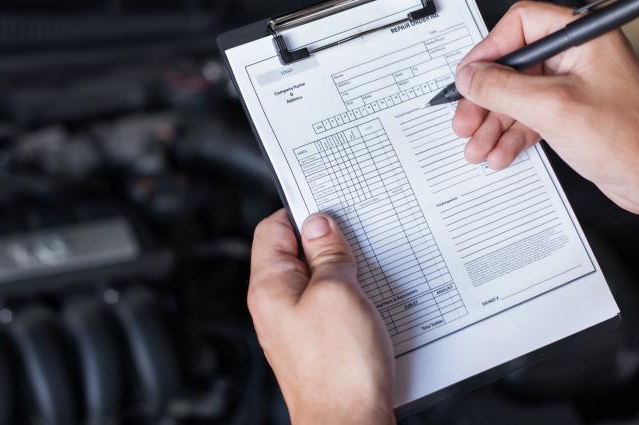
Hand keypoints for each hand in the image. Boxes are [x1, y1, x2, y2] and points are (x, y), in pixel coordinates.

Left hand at [249, 210, 394, 424]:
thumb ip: (328, 253)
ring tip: (365, 274)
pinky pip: (330, 306)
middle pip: (295, 253)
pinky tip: (370, 302)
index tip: (331, 209)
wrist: (349, 424)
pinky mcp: (317, 343)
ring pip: (317, 280)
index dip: (301, 212)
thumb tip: (320, 224)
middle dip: (327, 243)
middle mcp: (276, 306)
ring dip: (342, 272)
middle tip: (355, 241)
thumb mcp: (338, 293)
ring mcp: (296, 326)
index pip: (272, 228)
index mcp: (269, 287)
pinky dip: (349, 297)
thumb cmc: (338, 371)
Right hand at [453, 1, 638, 224]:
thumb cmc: (628, 140)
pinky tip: (499, 151)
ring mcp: (571, 86)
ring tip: (478, 144)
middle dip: (485, 98)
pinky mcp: (567, 112)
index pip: (521, 25)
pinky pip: (527, 117)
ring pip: (515, 96)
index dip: (489, 50)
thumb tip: (470, 77)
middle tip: (466, 118)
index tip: (469, 77)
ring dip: (492, 123)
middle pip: (512, 66)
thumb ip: (502, 88)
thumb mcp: (552, 108)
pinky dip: (509, 135)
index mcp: (583, 38)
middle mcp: (576, 57)